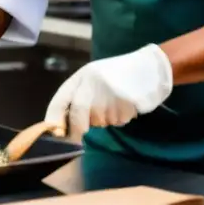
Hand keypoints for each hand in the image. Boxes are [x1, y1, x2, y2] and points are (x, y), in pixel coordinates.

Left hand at [44, 44, 172, 141]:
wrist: (150, 68)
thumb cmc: (118, 73)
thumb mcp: (93, 77)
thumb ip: (79, 95)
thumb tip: (64, 122)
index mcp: (83, 75)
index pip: (61, 99)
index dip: (54, 118)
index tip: (54, 133)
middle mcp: (93, 84)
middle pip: (78, 113)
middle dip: (77, 129)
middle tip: (79, 136)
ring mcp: (110, 94)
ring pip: (99, 120)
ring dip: (103, 119)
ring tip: (114, 103)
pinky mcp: (125, 105)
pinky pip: (116, 121)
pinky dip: (118, 118)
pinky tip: (124, 104)